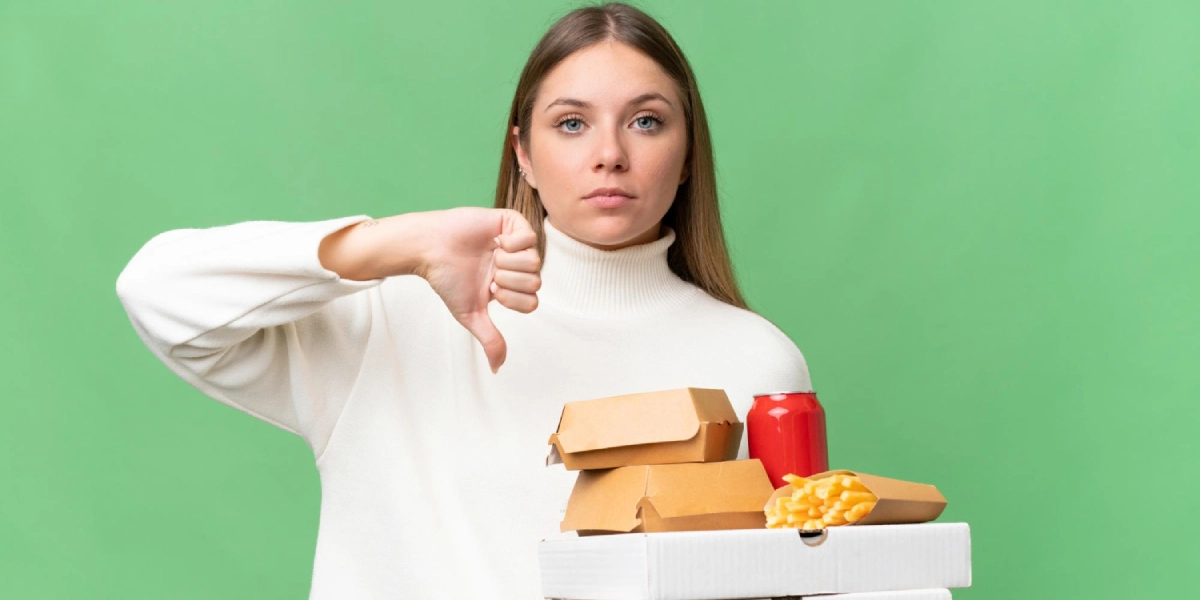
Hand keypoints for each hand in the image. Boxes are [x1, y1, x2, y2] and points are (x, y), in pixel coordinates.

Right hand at [319, 207, 541, 372]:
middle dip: (508, 282)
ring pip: (535, 261)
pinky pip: (529, 236)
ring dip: (508, 263)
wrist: (430, 250)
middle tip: (489, 273)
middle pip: (535, 282)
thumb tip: (498, 368)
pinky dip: (512, 243)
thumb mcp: (471, 314)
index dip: (511, 299)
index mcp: (511, 285)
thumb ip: (490, 339)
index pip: (532, 301)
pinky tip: (495, 241)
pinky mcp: (511, 222)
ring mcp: (516, 243)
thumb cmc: (448, 279)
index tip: (490, 290)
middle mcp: (517, 265)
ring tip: (490, 256)